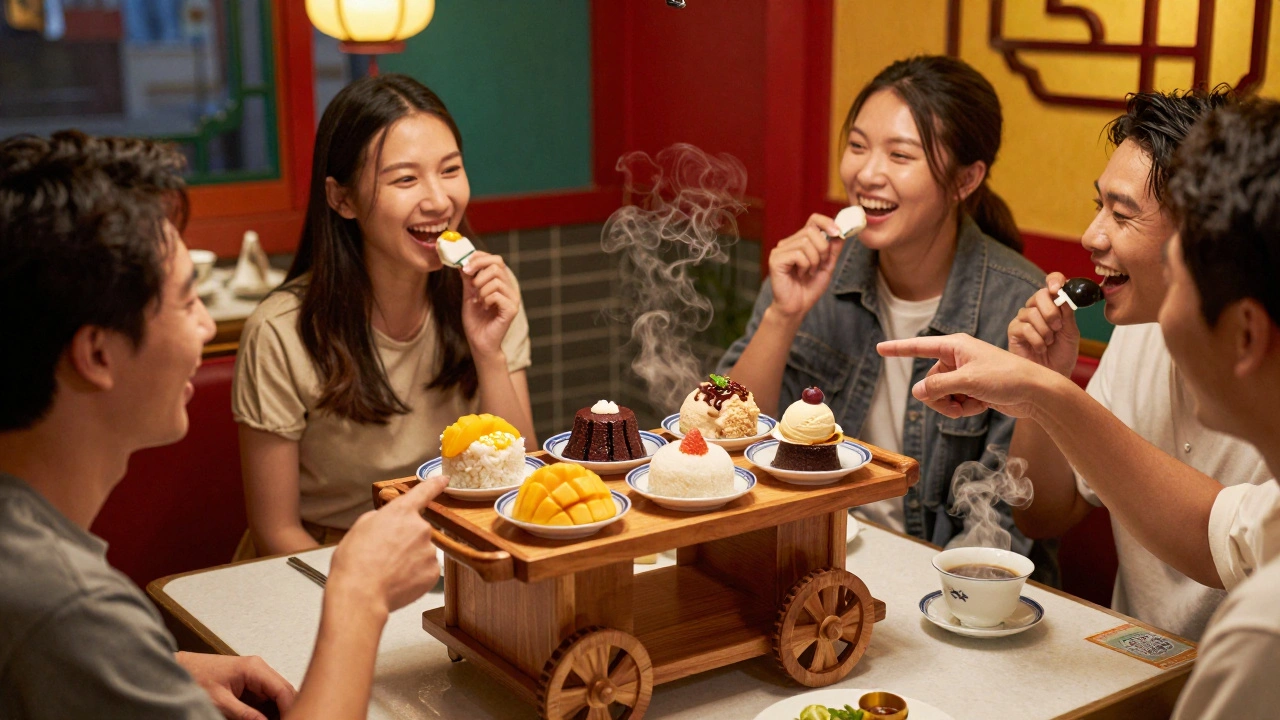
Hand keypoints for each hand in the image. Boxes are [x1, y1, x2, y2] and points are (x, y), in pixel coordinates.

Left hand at [176, 652, 295, 719]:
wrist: (181, 668)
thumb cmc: (195, 677)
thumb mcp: (220, 702)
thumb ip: (245, 714)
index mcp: (254, 668)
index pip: (283, 690)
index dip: (290, 709)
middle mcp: (259, 669)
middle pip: (284, 691)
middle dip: (288, 710)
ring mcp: (255, 675)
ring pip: (278, 695)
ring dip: (279, 710)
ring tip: (279, 719)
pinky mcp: (250, 682)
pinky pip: (266, 697)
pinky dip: (269, 710)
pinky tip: (267, 718)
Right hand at [328, 475, 447, 614]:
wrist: (360, 594)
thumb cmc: (354, 562)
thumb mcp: (360, 528)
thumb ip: (381, 518)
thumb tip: (388, 522)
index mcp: (401, 512)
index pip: (423, 492)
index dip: (435, 484)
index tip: (444, 479)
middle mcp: (420, 527)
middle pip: (416, 531)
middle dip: (404, 541)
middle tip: (383, 556)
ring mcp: (429, 550)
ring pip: (420, 552)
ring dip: (408, 560)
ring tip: (387, 571)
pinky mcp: (433, 571)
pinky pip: (425, 570)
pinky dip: (413, 575)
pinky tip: (397, 581)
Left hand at [460, 253, 519, 359]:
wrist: (479, 342)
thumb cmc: (476, 320)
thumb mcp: (468, 293)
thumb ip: (468, 278)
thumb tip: (462, 261)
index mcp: (501, 282)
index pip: (496, 259)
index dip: (479, 257)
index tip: (464, 265)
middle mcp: (509, 288)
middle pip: (497, 264)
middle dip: (478, 270)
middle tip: (470, 283)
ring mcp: (513, 298)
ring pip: (496, 279)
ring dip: (481, 289)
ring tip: (479, 301)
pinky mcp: (512, 309)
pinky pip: (497, 294)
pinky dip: (486, 299)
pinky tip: (485, 308)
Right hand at [768, 214, 844, 319]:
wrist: (797, 307)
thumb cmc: (809, 288)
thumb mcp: (827, 266)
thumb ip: (833, 250)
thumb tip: (841, 233)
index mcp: (800, 241)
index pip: (813, 220)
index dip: (827, 222)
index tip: (838, 232)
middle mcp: (788, 243)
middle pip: (811, 231)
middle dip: (823, 249)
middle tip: (819, 265)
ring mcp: (780, 250)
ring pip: (806, 243)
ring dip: (814, 260)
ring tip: (809, 272)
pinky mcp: (776, 259)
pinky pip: (798, 254)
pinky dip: (805, 265)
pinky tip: (800, 275)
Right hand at [877, 334, 1058, 418]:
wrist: (1036, 392)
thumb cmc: (1006, 377)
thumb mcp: (968, 381)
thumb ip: (938, 386)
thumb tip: (918, 392)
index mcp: (955, 346)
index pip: (919, 347)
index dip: (898, 348)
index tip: (879, 348)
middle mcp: (958, 358)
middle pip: (930, 380)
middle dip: (938, 398)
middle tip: (953, 407)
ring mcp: (966, 374)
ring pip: (941, 394)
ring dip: (951, 405)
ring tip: (969, 408)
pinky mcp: (974, 389)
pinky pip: (955, 401)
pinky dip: (964, 408)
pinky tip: (980, 407)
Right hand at [1008, 272, 1080, 376]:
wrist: (1053, 377)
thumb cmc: (1062, 356)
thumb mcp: (1071, 332)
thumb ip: (1067, 313)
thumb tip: (1064, 295)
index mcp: (1052, 305)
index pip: (1051, 282)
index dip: (1054, 280)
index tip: (1058, 289)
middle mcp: (1036, 310)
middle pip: (1040, 295)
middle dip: (1051, 311)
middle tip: (1057, 327)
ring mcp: (1023, 320)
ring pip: (1032, 313)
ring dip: (1045, 331)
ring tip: (1049, 343)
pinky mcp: (1013, 332)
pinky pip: (1024, 327)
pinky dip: (1036, 340)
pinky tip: (1040, 349)